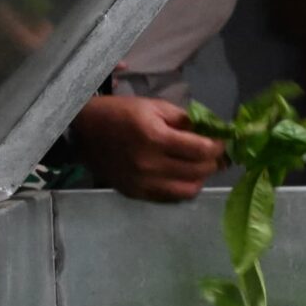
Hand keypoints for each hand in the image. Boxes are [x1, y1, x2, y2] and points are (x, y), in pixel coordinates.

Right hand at [74, 94, 223, 201]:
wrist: (82, 132)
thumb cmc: (121, 113)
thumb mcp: (154, 107)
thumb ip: (186, 121)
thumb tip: (212, 133)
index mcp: (155, 138)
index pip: (202, 150)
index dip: (219, 146)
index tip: (222, 141)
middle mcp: (150, 164)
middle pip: (199, 171)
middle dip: (213, 162)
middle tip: (215, 154)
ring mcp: (143, 183)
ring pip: (189, 190)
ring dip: (200, 178)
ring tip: (199, 166)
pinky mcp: (136, 194)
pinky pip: (171, 197)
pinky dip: (183, 187)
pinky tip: (182, 175)